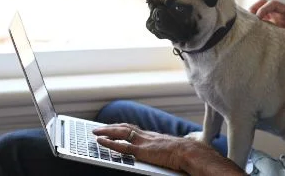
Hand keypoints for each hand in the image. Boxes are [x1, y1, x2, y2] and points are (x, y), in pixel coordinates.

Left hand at [93, 124, 244, 175]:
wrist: (189, 153)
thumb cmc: (186, 154)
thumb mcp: (173, 150)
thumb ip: (168, 150)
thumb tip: (170, 157)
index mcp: (154, 136)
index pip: (135, 129)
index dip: (124, 128)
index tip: (115, 127)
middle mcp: (147, 136)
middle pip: (126, 127)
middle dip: (112, 127)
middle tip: (100, 128)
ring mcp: (143, 142)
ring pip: (121, 132)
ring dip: (107, 131)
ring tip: (96, 132)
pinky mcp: (141, 151)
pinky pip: (121, 145)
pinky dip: (109, 142)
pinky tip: (100, 141)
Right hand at [249, 0, 284, 63]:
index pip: (274, 4)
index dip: (264, 8)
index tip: (258, 18)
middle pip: (266, 4)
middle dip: (256, 7)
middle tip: (247, 17)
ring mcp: (282, 19)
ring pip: (265, 12)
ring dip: (256, 15)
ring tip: (247, 24)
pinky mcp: (282, 26)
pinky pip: (268, 22)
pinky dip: (260, 24)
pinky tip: (254, 32)